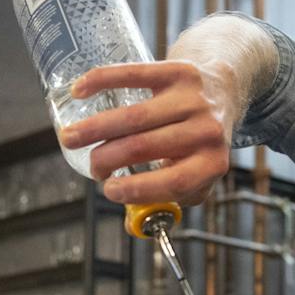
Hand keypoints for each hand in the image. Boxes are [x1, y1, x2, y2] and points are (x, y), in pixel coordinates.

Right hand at [59, 59, 237, 206]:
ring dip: (94, 128)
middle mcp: (206, 130)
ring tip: (70, 138)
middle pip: (144, 147)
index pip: (174, 181)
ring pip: (134, 116)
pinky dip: (102, 81)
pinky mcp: (177, 71)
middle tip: (93, 168)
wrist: (223, 90)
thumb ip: (169, 199)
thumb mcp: (198, 175)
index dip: (137, 190)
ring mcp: (192, 98)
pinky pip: (134, 74)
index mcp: (213, 162)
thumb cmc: (201, 142)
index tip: (109, 191)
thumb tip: (131, 223)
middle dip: (107, 160)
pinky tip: (79, 92)